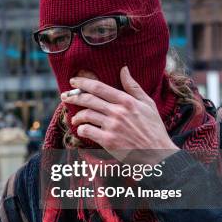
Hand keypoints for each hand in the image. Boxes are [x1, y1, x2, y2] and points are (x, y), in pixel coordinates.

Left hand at [61, 66, 178, 163]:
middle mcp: (118, 112)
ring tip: (75, 118)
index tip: (73, 81)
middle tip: (64, 96)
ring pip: (86, 115)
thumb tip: (123, 69)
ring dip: (77, 116)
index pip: (99, 88)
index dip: (83, 82)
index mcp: (127, 101)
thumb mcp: (148, 104)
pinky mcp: (108, 141)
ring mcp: (112, 127)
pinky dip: (81, 129)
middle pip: (89, 100)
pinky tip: (82, 129)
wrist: (157, 153)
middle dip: (73, 96)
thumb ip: (133, 87)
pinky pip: (87, 131)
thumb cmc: (153, 128)